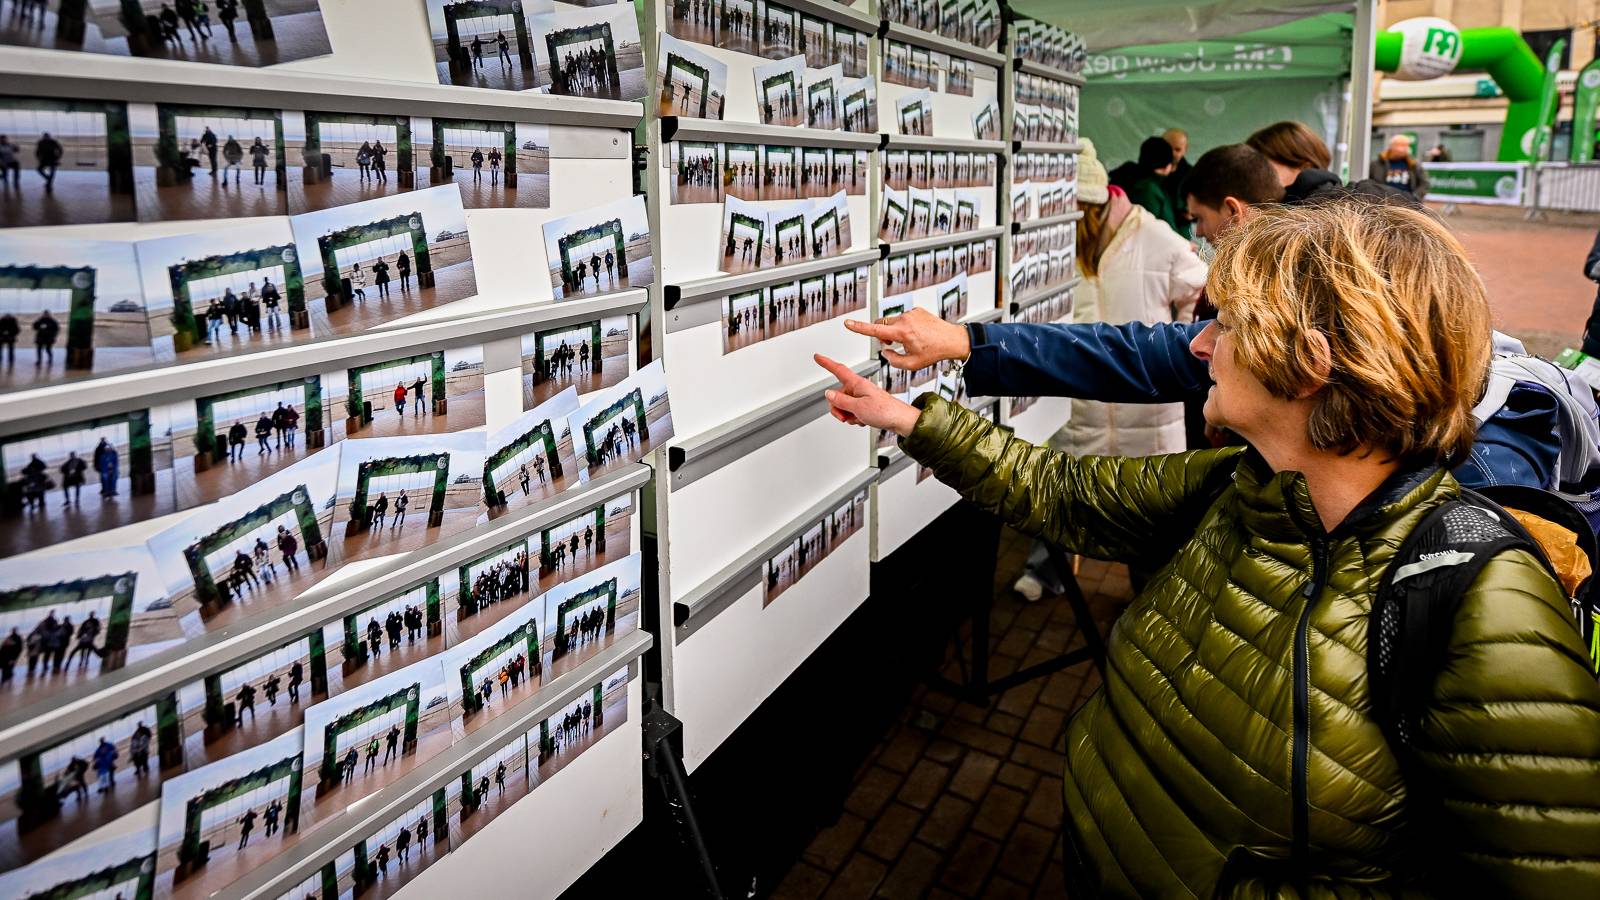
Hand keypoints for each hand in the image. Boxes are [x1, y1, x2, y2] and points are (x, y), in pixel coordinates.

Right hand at [815, 354, 920, 437]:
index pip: (838, 370)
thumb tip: (829, 394)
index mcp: (857, 383)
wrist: (900, 420)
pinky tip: (863, 419)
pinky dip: (855, 417)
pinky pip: (852, 411)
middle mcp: (859, 388)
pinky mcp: (866, 405)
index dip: (827, 363)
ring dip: (848, 414)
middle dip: (838, 408)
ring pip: (844, 405)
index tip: (818, 357)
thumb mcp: (858, 407)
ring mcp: (862, 397)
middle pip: (838, 395)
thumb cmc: (885, 410)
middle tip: (845, 416)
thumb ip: (841, 401)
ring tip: (859, 418)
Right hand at [844, 307, 968, 369]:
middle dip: (882, 334)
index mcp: (902, 333)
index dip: (859, 328)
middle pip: (882, 324)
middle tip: (892, 344)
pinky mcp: (917, 310)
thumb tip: (886, 351)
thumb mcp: (911, 364)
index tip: (847, 323)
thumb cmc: (934, 352)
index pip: (875, 330)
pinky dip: (905, 326)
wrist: (952, 340)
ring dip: (895, 331)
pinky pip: (904, 318)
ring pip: (893, 321)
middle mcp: (905, 320)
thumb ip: (893, 360)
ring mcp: (911, 313)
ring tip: (909, 341)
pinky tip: (917, 334)